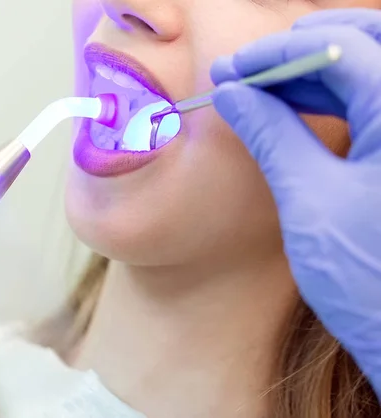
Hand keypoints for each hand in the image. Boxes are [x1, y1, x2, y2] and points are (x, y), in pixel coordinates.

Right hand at [210, 9, 380, 394]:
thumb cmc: (369, 280)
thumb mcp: (308, 199)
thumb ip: (271, 135)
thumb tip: (233, 96)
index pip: (338, 48)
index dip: (276, 53)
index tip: (231, 70)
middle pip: (365, 44)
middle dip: (299, 50)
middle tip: (245, 71)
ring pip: (371, 70)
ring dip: (314, 74)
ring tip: (261, 92)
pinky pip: (378, 103)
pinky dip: (335, 100)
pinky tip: (294, 113)